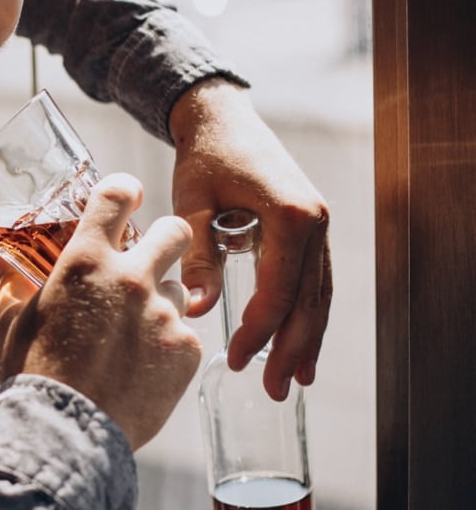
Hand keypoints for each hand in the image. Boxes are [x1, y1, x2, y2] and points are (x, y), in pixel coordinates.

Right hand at [0, 174, 201, 450]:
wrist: (64, 432)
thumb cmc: (31, 375)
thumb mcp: (10, 324)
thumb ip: (11, 286)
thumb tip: (2, 264)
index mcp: (85, 261)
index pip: (118, 194)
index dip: (124, 191)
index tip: (125, 200)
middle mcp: (131, 278)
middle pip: (175, 230)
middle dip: (165, 240)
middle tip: (148, 261)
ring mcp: (163, 315)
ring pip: (180, 289)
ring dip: (161, 303)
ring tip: (133, 334)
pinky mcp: (186, 350)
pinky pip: (185, 336)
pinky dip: (167, 348)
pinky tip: (141, 368)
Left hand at [168, 78, 331, 400]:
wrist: (222, 118)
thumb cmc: (203, 157)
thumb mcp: (191, 204)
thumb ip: (196, 256)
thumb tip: (195, 310)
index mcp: (291, 217)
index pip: (278, 291)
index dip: (258, 332)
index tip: (236, 362)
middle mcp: (315, 223)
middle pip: (308, 301)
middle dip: (291, 350)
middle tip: (273, 391)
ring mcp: (318, 226)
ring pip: (318, 295)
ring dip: (307, 339)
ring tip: (295, 380)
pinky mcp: (311, 230)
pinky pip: (313, 281)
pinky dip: (307, 315)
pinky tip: (300, 344)